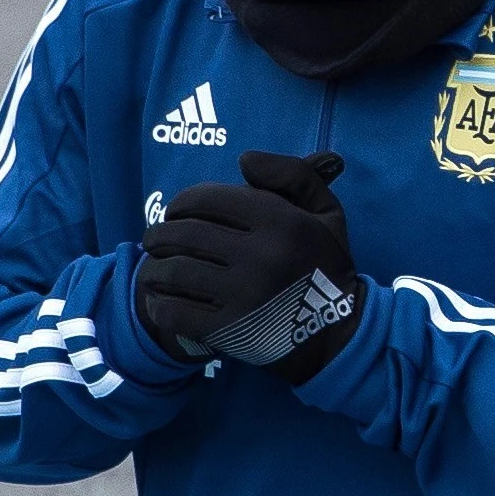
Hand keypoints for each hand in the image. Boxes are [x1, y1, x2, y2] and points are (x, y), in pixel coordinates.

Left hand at [136, 151, 362, 383]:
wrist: (339, 335)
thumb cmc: (325, 266)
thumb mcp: (326, 212)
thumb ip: (293, 174)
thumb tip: (244, 159)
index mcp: (280, 221)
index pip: (206, 199)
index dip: (181, 202)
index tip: (176, 213)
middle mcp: (260, 255)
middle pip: (183, 234)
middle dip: (159, 234)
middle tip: (156, 240)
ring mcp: (241, 295)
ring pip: (172, 272)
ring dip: (155, 268)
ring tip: (156, 268)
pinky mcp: (227, 330)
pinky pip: (173, 311)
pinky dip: (158, 303)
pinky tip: (161, 299)